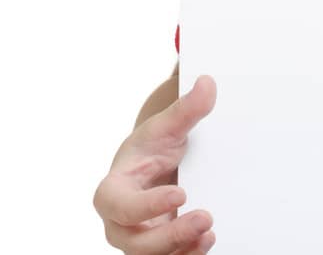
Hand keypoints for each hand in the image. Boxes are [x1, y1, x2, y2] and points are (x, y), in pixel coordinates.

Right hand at [92, 74, 218, 253]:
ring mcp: (139, 237)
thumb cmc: (153, 148)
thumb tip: (206, 83)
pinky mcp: (158, 247)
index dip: (146, 205)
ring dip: (179, 251)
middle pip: (133, 241)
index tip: (180, 193)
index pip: (119, 205)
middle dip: (168, 236)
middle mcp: (120, 220)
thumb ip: (185, 109)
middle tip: (205, 217)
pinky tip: (207, 241)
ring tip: (209, 234)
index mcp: (113, 189)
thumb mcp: (167, 127)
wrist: (156, 166)